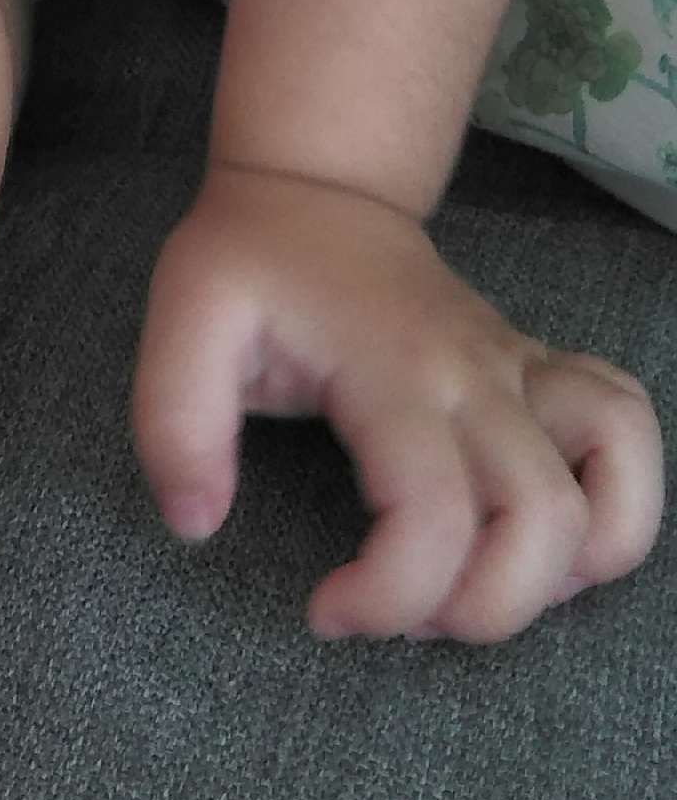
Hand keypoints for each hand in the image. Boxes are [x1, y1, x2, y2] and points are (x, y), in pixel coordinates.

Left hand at [130, 161, 664, 643]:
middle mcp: (477, 376)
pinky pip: (625, 436)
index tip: (323, 610)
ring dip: (553, 578)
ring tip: (469, 584)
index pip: (434, 515)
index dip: (387, 597)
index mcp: (391, 369)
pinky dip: (613, 509)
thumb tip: (198, 523)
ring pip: (605, 495)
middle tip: (397, 611)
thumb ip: (174, 425)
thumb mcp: (179, 323)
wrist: (316, 187)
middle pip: (543, 525)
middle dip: (479, 610)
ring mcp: (519, 374)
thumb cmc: (249, 260)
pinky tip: (540, 540)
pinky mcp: (539, 378)